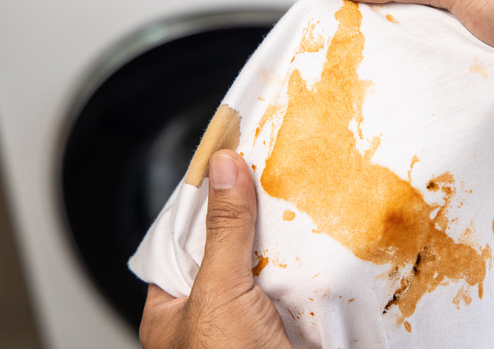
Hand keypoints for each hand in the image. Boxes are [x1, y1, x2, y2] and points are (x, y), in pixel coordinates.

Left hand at [139, 150, 290, 348]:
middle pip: (227, 249)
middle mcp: (209, 313)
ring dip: (283, 243)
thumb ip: (222, 231)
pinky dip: (306, 267)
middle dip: (251, 219)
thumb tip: (222, 168)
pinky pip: (293, 286)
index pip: (182, 239)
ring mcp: (248, 321)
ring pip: (263, 267)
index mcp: (172, 307)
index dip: (205, 202)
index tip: (228, 165)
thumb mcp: (219, 292)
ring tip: (301, 198)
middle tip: (272, 174)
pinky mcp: (284, 327)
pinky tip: (320, 240)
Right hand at [320, 0, 493, 120]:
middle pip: (407, 19)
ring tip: (379, 85)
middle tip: (350, 58)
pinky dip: (438, 95)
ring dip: (414, 70)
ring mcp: (479, 40)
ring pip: (427, 58)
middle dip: (386, 38)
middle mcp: (467, 0)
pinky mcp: (490, 77)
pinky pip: (450, 87)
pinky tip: (419, 103)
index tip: (331, 12)